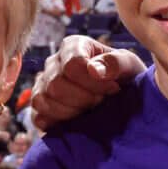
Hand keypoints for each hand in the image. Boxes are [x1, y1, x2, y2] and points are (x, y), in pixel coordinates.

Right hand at [25, 36, 140, 126]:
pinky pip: (37, 117)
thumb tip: (94, 70)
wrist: (123, 97)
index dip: (93, 82)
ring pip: (42, 101)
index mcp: (73, 46)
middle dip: (83, 99)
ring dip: (71, 111)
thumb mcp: (130, 65)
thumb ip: (116, 62)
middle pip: (55, 84)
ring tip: (90, 110)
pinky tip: (76, 121)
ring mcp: (43, 84)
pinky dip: (57, 123)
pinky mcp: (40, 106)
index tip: (114, 89)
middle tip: (102, 101)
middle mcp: (53, 62)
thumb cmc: (125, 77)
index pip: (72, 65)